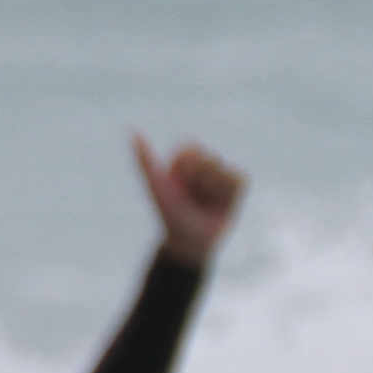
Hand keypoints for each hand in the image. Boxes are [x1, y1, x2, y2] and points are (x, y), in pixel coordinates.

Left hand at [133, 134, 247, 264]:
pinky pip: (239, 178)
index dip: (186, 168)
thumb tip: (133, 132)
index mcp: (185, 160)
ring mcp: (222, 174)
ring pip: (224, 170)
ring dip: (214, 189)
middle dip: (200, 181)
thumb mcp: (156, 185)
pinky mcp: (237, 186)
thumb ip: (145, 160)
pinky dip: (229, 192)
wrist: (190, 240)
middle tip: (193, 196)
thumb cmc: (171, 213)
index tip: (178, 183)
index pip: (193, 149)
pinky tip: (221, 203)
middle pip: (210, 159)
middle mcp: (204, 164)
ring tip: (206, 202)